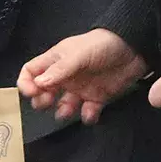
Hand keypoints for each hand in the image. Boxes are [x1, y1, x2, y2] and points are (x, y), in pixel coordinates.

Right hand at [19, 28, 146, 125]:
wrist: (133, 49)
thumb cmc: (101, 45)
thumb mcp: (78, 54)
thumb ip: (59, 69)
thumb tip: (38, 84)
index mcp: (55, 61)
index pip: (31, 72)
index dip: (27, 83)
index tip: (32, 92)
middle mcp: (65, 76)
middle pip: (44, 92)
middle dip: (42, 100)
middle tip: (47, 103)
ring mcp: (80, 88)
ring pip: (63, 105)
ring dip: (62, 111)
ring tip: (67, 112)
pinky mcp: (97, 98)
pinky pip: (87, 112)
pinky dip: (87, 116)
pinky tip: (90, 113)